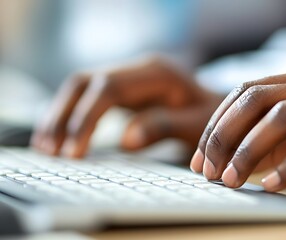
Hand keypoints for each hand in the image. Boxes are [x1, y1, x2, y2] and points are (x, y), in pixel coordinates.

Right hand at [32, 57, 222, 157]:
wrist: (214, 105)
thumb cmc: (211, 116)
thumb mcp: (197, 123)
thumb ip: (166, 126)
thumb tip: (126, 139)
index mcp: (156, 72)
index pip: (109, 89)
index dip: (87, 118)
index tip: (74, 151)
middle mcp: (136, 69)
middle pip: (85, 82)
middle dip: (63, 116)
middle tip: (51, 151)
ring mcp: (126, 77)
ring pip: (79, 88)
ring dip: (59, 116)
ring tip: (45, 148)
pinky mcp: (120, 90)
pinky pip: (86, 99)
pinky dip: (69, 117)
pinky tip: (58, 139)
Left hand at [190, 63, 285, 191]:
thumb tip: (239, 152)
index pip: (250, 89)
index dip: (219, 121)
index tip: (201, 153)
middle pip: (260, 99)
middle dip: (224, 134)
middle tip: (207, 168)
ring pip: (285, 118)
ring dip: (248, 151)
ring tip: (231, 180)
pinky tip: (272, 186)